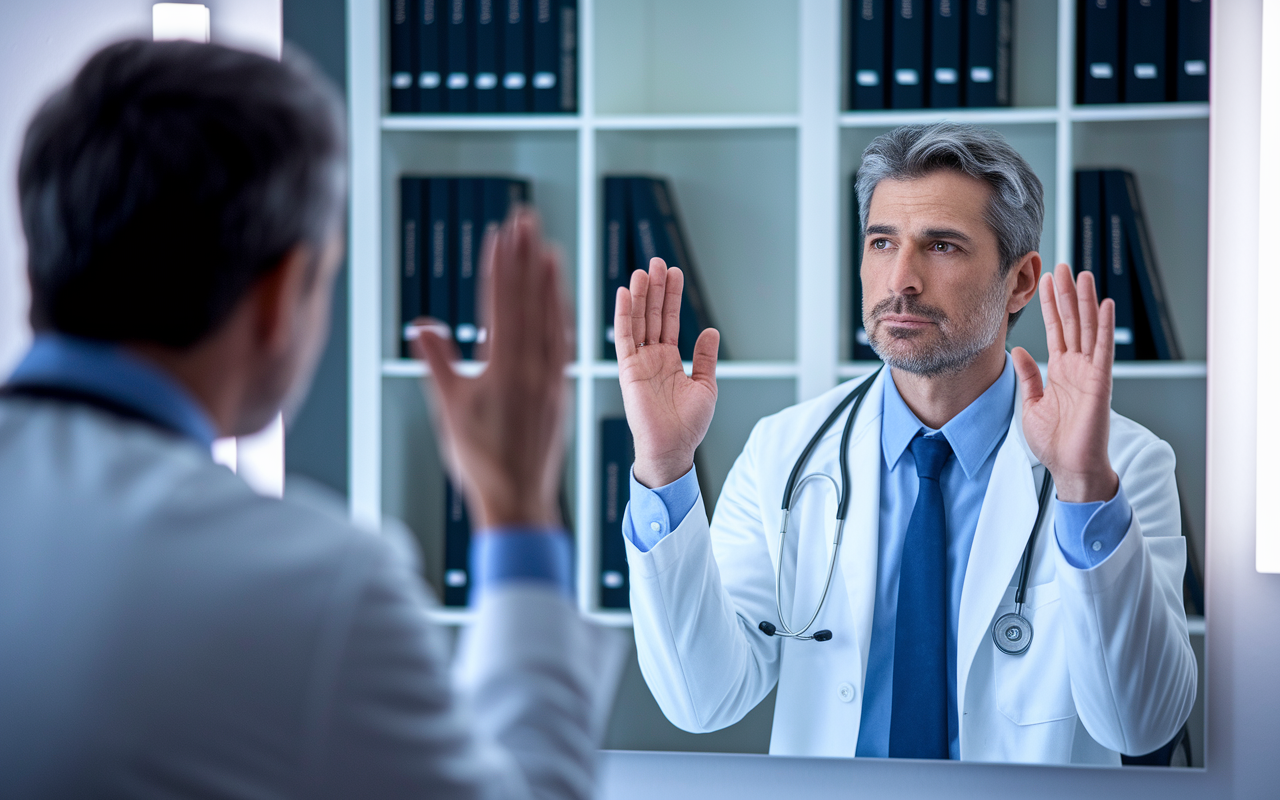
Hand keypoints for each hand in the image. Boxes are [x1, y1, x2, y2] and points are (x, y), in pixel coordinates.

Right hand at [411, 211, 569, 527]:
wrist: (518, 498)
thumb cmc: (479, 460)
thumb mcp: (451, 409)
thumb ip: (439, 363)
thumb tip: (421, 325)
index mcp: (504, 370)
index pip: (503, 304)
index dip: (501, 267)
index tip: (501, 235)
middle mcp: (533, 368)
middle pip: (530, 302)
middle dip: (526, 259)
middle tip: (526, 222)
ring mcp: (550, 378)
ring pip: (551, 320)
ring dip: (549, 283)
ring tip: (548, 249)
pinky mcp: (560, 391)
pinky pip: (562, 346)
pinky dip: (560, 318)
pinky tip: (559, 302)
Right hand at [615, 258, 719, 487]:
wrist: (672, 448)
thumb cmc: (687, 426)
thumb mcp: (705, 385)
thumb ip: (705, 357)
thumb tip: (710, 331)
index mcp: (670, 360)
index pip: (670, 321)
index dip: (672, 297)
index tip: (674, 273)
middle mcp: (652, 358)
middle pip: (653, 314)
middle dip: (656, 288)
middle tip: (658, 262)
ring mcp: (639, 362)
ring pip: (639, 321)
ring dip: (641, 295)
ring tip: (644, 270)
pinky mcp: (628, 370)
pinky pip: (625, 338)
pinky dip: (624, 314)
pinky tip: (626, 294)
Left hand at [1011, 262, 1119, 502]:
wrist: (1069, 466)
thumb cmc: (1054, 441)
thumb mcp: (1031, 402)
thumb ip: (1028, 375)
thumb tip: (1018, 351)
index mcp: (1060, 371)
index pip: (1056, 330)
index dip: (1051, 305)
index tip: (1046, 281)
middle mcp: (1077, 367)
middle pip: (1072, 322)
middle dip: (1067, 294)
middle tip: (1063, 267)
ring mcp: (1090, 373)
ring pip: (1088, 329)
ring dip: (1086, 302)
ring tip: (1083, 275)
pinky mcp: (1100, 383)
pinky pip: (1103, 350)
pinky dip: (1105, 327)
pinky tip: (1105, 305)